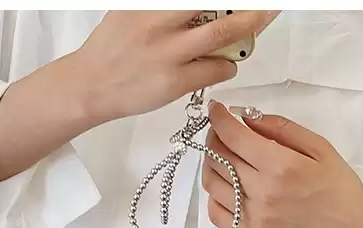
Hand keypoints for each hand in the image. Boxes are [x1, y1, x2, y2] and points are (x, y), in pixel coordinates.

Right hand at [71, 11, 280, 125]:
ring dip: (247, 32)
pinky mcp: (176, 82)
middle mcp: (160, 22)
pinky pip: (217, 70)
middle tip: (270, 7)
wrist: (92, 84)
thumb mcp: (133, 12)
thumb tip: (206, 8)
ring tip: (256, 27)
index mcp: (150, 4)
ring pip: (222, 38)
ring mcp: (169, 53)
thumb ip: (165, 8)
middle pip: (217, 10)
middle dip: (250, 10)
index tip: (249, 1)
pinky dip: (228, 66)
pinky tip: (222, 66)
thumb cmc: (115, 48)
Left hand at [202, 102, 362, 227]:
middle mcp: (263, 192)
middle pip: (218, 156)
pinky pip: (216, 214)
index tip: (217, 109)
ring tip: (226, 158)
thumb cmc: (341, 191)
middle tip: (224, 132)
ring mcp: (255, 217)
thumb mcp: (321, 149)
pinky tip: (228, 188)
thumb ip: (283, 129)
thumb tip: (248, 118)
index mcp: (281, 166)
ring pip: (212, 183)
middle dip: (216, 137)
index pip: (233, 136)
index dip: (219, 117)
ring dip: (212, 164)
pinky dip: (215, 196)